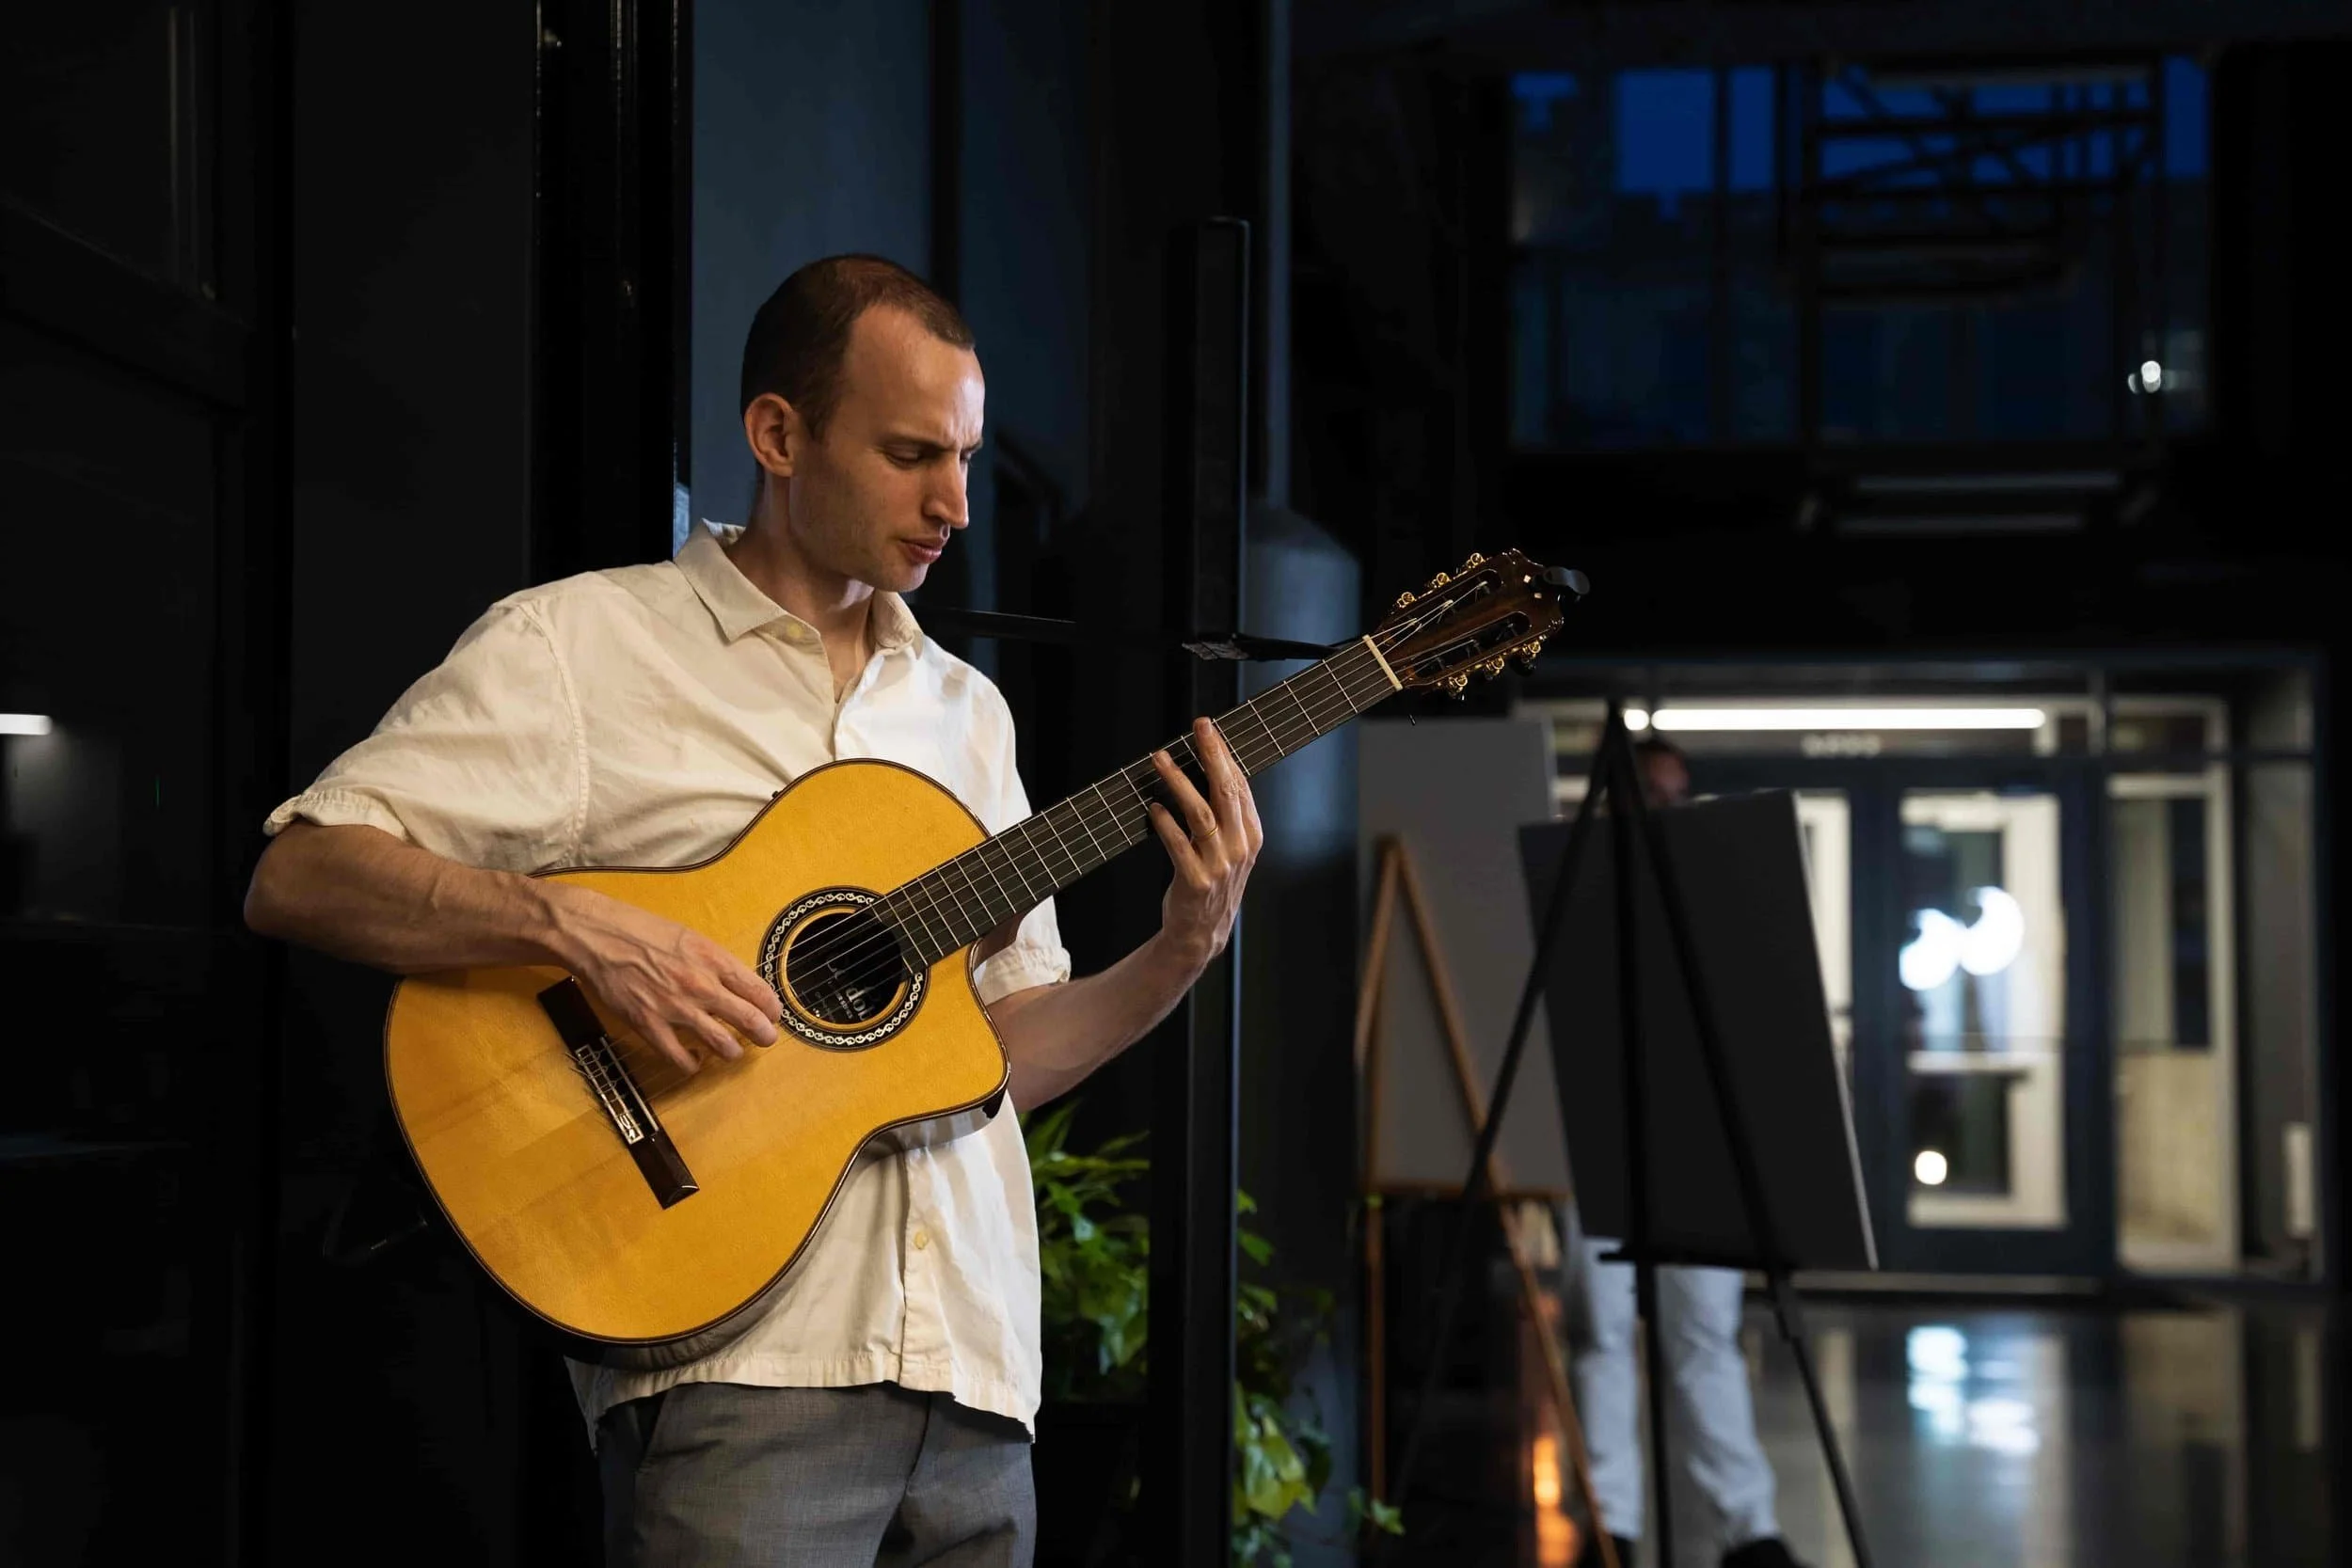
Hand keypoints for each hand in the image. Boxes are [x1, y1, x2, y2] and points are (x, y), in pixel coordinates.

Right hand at [546, 883, 782, 1073]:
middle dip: (764, 1035)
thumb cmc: (640, 930)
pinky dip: (692, 1064)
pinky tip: (693, 1059)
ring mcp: (676, 1008)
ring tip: (731, 1051)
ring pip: (722, 1044)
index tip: (773, 1014)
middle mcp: (700, 985)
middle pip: (749, 1020)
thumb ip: (712, 962)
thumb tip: (734, 984)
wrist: (597, 936)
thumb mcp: (688, 937)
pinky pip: (680, 1058)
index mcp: (713, 959)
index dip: (772, 1008)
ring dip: (732, 1051)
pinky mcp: (649, 1025)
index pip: (758, 990)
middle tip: (766, 1039)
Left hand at [1145, 718, 1264, 970]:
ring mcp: (1219, 866)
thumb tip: (1209, 768)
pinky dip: (1165, 823)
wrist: (1201, 932)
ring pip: (1201, 814)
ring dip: (1179, 782)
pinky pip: (1178, 845)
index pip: (1240, 786)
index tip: (1208, 728)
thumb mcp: (1230, 848)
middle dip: (1211, 755)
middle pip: (1226, 792)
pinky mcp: (1195, 881)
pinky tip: (1153, 807)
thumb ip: (1226, 815)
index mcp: (1251, 835)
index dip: (1224, 754)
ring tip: (1161, 759)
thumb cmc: (1211, 881)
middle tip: (1197, 728)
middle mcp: (1239, 848)